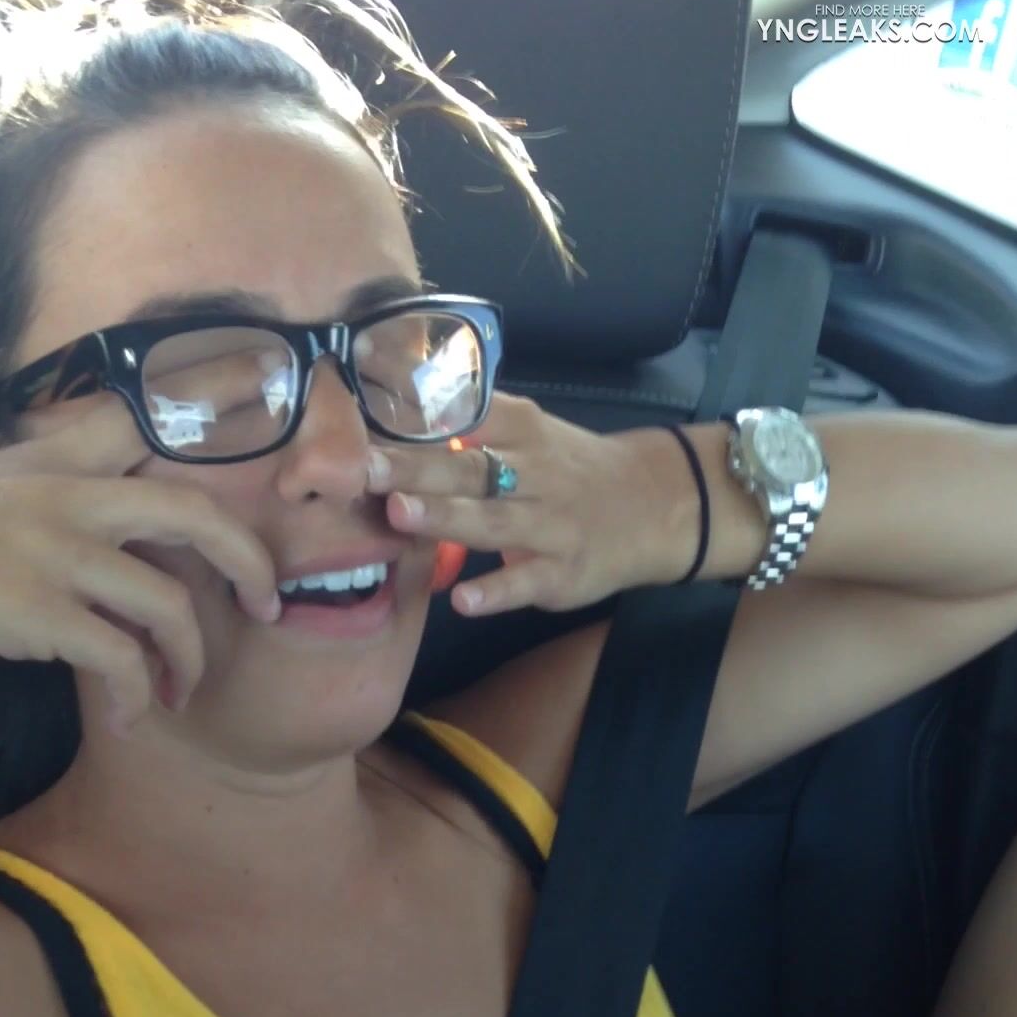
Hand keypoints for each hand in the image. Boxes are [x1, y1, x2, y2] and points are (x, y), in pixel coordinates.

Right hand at [0, 358, 278, 732]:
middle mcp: (65, 498)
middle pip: (194, 515)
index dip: (210, 396)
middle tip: (265, 605)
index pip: (138, 421)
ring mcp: (54, 553)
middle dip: (248, 563)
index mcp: (51, 465)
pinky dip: (133, 700)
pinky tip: (126, 720)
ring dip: (186, 662)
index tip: (265, 386)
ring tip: (173, 693)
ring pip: (168, 606)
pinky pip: (120, 661)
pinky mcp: (39, 611)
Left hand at [366, 392, 692, 615]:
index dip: (417, 420)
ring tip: (399, 515)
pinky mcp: (563, 573)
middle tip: (366, 467)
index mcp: (521, 432)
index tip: (364, 421)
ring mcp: (550, 525)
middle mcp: (534, 473)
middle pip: (470, 467)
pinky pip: (527, 582)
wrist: (652, 506)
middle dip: (416, 467)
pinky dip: (497, 592)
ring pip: (494, 520)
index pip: (465, 417)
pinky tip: (463, 600)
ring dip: (446, 517)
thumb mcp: (529, 435)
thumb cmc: (570, 470)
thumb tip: (392, 417)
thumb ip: (471, 429)